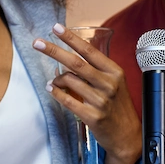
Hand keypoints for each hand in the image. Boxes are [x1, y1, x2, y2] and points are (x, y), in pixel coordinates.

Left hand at [32, 24, 139, 163]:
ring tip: (54, 81)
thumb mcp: (114, 82)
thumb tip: (66, 59)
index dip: (71, 38)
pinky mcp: (93, 116)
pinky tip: (51, 89)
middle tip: (37, 43)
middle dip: (54, 51)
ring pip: (69, 81)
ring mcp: (101, 101)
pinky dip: (56, 93)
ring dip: (56, 79)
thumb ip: (95, 70)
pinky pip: (67, 101)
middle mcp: (108, 84)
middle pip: (76, 63)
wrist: (127, 135)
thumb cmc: (117, 106)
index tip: (56, 28)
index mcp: (114, 72)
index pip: (89, 51)